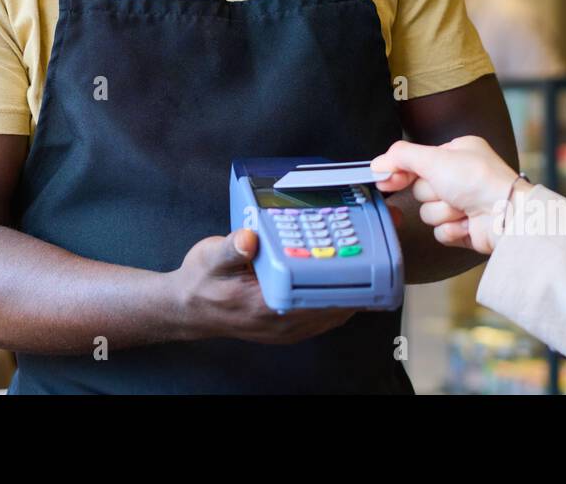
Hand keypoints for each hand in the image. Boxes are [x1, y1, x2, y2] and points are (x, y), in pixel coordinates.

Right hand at [168, 229, 355, 342]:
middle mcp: (280, 322)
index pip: (316, 300)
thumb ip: (231, 249)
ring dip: (352, 290)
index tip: (365, 261)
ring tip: (370, 261)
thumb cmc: (201, 283)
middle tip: (377, 251)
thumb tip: (248, 238)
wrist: (188, 308)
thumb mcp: (210, 258)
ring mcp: (286, 327)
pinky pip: (323, 315)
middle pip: (333, 306)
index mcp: (264, 306)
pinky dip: (338, 297)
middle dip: (358, 280)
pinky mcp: (288, 325)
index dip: (344, 283)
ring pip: (332, 312)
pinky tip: (347, 278)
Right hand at [372, 136, 527, 254]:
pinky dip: (452, 229)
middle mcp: (460, 176)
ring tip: (463, 208)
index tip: (384, 179)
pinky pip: (440, 232)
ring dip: (443, 212)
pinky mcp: (465, 227)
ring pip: (429, 212)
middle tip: (448, 190)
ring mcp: (463, 203)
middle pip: (420, 188)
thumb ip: (401, 157)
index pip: (416, 161)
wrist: (506, 216)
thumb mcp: (434, 158)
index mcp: (457, 153)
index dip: (400, 171)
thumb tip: (377, 163)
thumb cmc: (479, 181)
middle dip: (432, 193)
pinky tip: (467, 223)